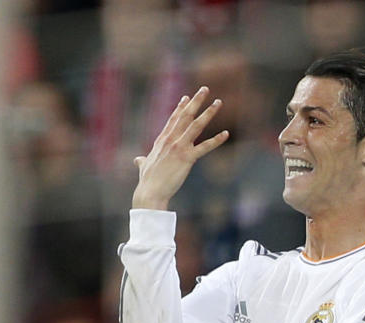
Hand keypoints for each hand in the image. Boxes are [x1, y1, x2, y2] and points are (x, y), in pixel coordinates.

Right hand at [131, 86, 229, 209]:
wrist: (150, 191)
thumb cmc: (147, 181)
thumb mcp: (144, 166)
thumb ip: (142, 161)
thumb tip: (137, 160)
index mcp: (162, 140)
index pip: (173, 119)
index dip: (181, 107)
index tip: (187, 97)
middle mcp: (171, 140)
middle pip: (185, 116)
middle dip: (196, 101)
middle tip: (205, 89)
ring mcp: (179, 147)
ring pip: (196, 125)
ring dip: (208, 112)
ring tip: (218, 102)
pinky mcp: (186, 158)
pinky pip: (204, 147)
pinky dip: (216, 140)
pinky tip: (226, 133)